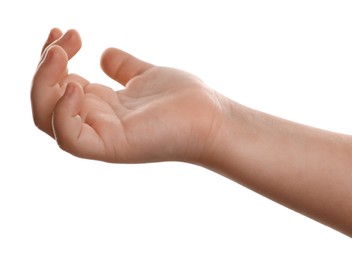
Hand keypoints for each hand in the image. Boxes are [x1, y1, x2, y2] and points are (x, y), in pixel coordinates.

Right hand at [31, 29, 223, 162]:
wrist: (211, 116)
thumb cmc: (183, 99)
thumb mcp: (144, 75)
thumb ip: (122, 67)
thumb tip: (103, 53)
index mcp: (100, 106)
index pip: (57, 86)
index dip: (52, 58)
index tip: (64, 31)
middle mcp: (95, 121)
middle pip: (45, 102)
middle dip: (44, 66)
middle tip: (63, 36)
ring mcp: (102, 136)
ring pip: (46, 119)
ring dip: (43, 84)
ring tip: (61, 53)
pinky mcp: (112, 147)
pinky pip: (70, 139)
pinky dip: (62, 113)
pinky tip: (77, 86)